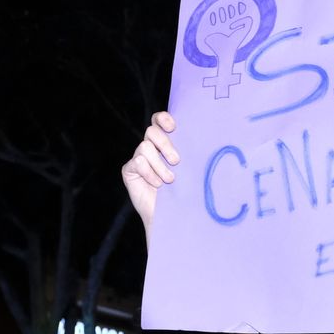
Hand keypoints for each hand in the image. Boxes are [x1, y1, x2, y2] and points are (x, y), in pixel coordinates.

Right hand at [120, 111, 179, 234]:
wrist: (172, 214)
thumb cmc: (185, 191)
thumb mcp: (190, 169)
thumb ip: (189, 152)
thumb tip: (204, 138)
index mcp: (165, 142)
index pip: (159, 120)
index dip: (163, 119)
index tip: (173, 127)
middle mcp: (151, 147)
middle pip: (151, 131)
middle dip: (165, 144)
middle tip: (177, 161)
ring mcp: (139, 158)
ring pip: (145, 147)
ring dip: (159, 164)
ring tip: (169, 180)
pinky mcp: (130, 170)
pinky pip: (137, 162)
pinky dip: (149, 173)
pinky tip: (157, 184)